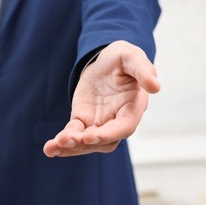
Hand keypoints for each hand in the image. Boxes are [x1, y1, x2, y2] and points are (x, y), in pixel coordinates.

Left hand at [43, 40, 159, 156]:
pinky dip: (62, 142)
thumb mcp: (132, 57)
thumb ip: (143, 70)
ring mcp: (99, 122)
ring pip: (86, 142)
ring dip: (71, 147)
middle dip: (85, 143)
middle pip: (104, 141)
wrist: (105, 59)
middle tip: (66, 139)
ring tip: (52, 147)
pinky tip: (50, 148)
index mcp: (133, 107)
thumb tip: (156, 86)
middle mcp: (117, 120)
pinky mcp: (83, 119)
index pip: (124, 127)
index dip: (108, 134)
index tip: (91, 136)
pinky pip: (73, 133)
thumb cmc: (123, 58)